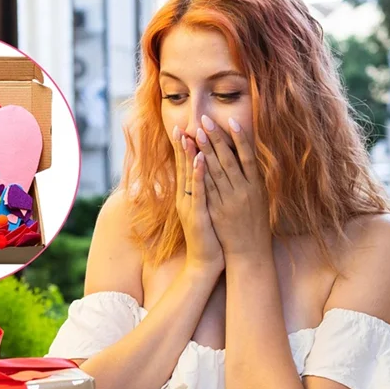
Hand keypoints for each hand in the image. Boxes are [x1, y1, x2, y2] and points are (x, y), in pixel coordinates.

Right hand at [171, 124, 223, 275]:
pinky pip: (199, 190)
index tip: (183, 130)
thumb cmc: (209, 237)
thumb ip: (201, 195)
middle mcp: (185, 199)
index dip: (183, 150)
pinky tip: (201, 159)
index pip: (184, 169)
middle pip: (183, 169)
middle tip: (180, 126)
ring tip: (190, 135)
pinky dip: (199, 174)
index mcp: (187, 197)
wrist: (205, 262)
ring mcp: (190, 206)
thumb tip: (203, 181)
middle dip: (182, 147)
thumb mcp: (204, 211)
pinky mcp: (198, 214)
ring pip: (190, 176)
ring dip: (190, 155)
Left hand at [195, 115, 270, 259]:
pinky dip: (201, 173)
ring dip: (205, 150)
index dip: (239, 138)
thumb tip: (246, 158)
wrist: (249, 251)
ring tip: (196, 133)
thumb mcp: (258, 198)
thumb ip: (251, 179)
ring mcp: (230, 200)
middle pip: (228, 159)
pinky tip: (195, 160)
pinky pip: (208, 188)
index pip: (247, 156)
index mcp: (256, 185)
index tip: (230, 120)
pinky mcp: (217, 210)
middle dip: (216, 138)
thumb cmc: (254, 223)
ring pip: (216, 170)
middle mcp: (244, 190)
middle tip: (205, 120)